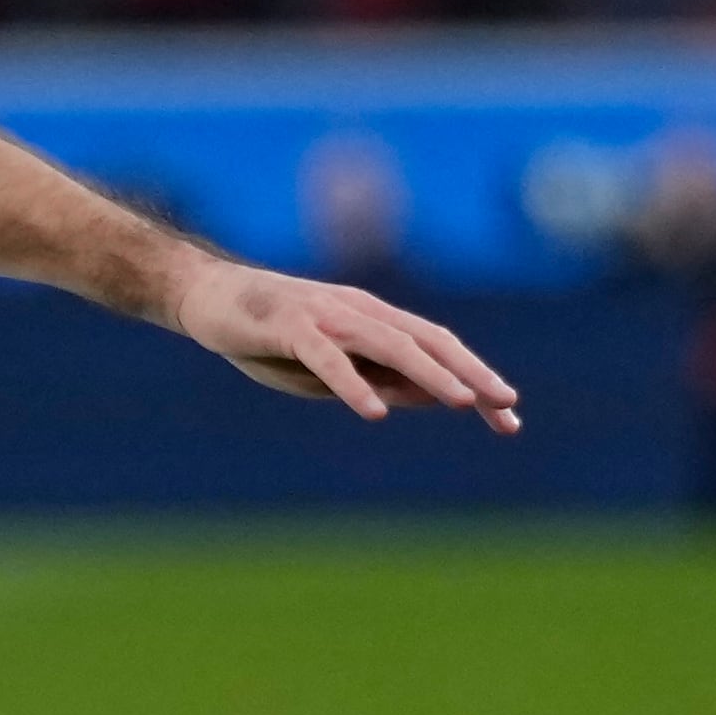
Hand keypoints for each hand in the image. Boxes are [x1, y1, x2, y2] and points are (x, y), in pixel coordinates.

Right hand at [167, 255, 521, 431]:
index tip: (509, 418)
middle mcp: (359, 312)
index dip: (476, 378)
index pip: (438, 348)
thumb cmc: (269, 337)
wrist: (206, 297)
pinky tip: (374, 413)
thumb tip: (433, 396)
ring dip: (429, 373)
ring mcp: (325, 315)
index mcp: (375, 321)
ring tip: (461, 402)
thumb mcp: (332, 371)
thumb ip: (380, 379)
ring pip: (388, 345)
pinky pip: (327, 358)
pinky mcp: (288, 327)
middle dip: (470, 373)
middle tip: (507, 405)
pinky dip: (353, 384)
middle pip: (427, 341)